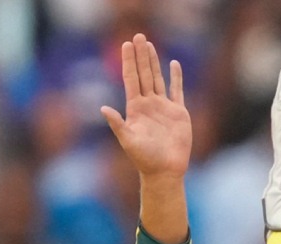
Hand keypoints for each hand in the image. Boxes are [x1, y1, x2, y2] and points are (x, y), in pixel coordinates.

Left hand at [101, 34, 191, 178]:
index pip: (131, 79)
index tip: (126, 45)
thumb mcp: (128, 140)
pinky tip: (174, 64)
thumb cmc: (144, 159)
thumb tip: (103, 109)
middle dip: (141, 55)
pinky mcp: (178, 113)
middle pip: (144, 74)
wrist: (165, 170)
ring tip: (150, 45)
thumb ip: (117, 124)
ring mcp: (163, 107)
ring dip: (154, 62)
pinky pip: (177, 91)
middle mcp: (148, 104)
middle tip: (138, 36)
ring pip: (158, 78)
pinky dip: (176, 77)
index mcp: (135, 108)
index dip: (128, 62)